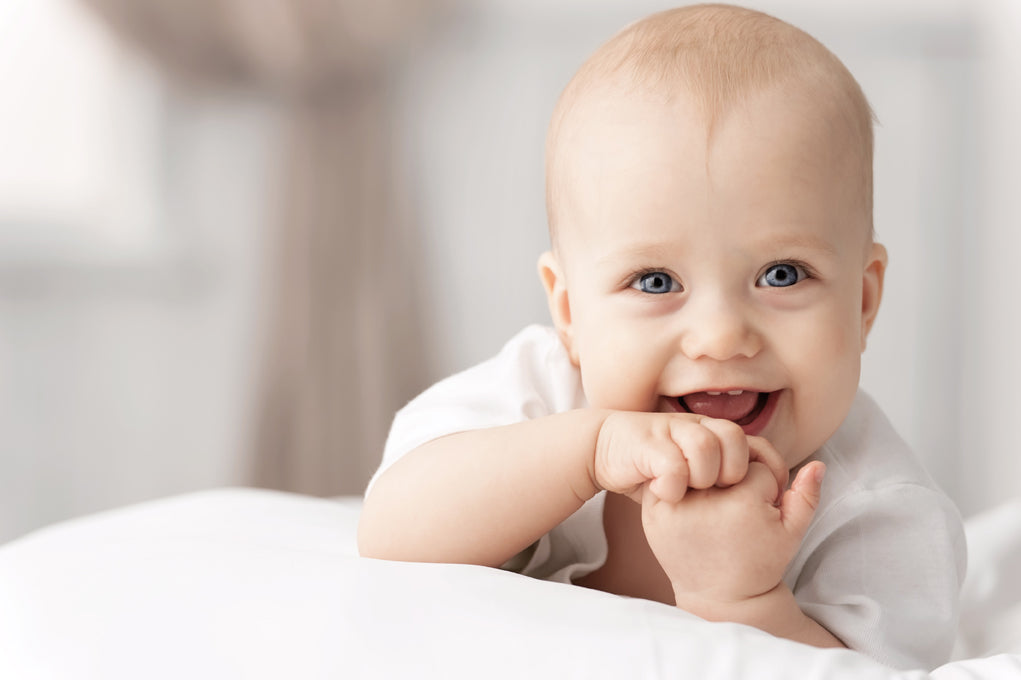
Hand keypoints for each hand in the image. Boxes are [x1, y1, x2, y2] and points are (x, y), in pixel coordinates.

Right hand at [593, 411, 787, 503]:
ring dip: (702, 476)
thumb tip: (757, 495)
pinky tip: (665, 494)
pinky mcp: (646, 445)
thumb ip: (718, 476)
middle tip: (716, 493)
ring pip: (705, 446)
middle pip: (734, 438)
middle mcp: (694, 427)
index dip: (764, 469)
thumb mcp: (689, 470)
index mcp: (710, 432)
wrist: (602, 446)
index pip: (755, 443)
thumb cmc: (649, 465)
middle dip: (732, 472)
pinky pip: (671, 464)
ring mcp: (669, 433)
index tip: (762, 497)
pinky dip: (672, 485)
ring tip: (690, 492)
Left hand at [641, 460, 825, 605]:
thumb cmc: (758, 561)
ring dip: (707, 475)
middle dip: (735, 475)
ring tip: (716, 505)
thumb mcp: (790, 533)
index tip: (761, 511)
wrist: (719, 595)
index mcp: (743, 502)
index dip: (765, 486)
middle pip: (725, 457)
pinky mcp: (654, 511)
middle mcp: (706, 500)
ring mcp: (676, 505)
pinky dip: (680, 483)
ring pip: (698, 462)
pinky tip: (692, 503)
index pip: (757, 465)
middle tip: (737, 506)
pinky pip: (670, 476)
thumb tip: (817, 464)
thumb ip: (807, 496)